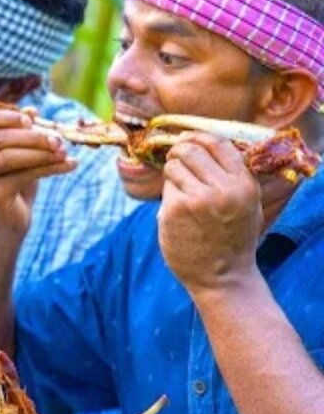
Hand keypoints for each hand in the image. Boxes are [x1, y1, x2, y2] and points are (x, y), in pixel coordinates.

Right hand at [0, 109, 74, 242]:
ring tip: (65, 153)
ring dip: (42, 153)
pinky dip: (49, 168)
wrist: (7, 224)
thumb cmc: (14, 183)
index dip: (7, 117)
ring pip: (10, 156)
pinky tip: (69, 165)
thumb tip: (32, 109)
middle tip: (60, 139)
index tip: (32, 120)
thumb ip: (22, 132)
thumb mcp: (19, 153)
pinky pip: (21, 175)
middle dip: (34, 137)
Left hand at [159, 132, 263, 293]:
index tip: (188, 139)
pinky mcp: (175, 211)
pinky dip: (168, 195)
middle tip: (175, 159)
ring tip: (180, 190)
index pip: (218, 143)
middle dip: (178, 152)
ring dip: (172, 173)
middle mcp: (223, 189)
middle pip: (190, 150)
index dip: (198, 137)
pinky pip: (166, 189)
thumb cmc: (232, 237)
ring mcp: (197, 199)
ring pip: (173, 167)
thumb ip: (232, 175)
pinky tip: (177, 211)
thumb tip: (201, 143)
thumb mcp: (247, 202)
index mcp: (244, 183)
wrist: (222, 276)